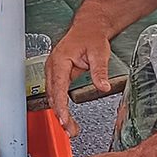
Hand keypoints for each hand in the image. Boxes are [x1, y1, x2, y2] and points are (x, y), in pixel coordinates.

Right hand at [45, 19, 113, 136]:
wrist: (89, 27)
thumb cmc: (91, 37)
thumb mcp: (99, 53)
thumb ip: (100, 71)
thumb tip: (103, 87)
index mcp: (60, 61)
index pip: (58, 88)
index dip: (60, 106)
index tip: (64, 120)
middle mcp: (53, 66)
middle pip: (53, 96)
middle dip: (60, 115)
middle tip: (70, 130)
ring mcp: (53, 70)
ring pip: (53, 96)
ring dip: (59, 112)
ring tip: (69, 128)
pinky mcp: (57, 74)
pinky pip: (56, 93)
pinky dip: (60, 106)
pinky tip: (66, 117)